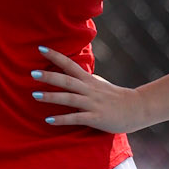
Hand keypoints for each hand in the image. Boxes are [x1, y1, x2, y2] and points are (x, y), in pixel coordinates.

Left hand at [31, 47, 146, 132]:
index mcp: (89, 80)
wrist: (137, 109)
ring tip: (34, 96)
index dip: (55, 56)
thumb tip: (70, 72)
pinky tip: (48, 120)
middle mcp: (89, 89)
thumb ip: (84, 79)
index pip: (70, 64)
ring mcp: (92, 103)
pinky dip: (62, 119)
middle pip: (67, 80)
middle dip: (49, 76)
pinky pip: (76, 118)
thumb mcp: (98, 84)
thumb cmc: (115, 97)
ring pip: (70, 98)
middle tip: (32, 73)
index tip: (40, 48)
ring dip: (51, 97)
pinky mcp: (95, 118)